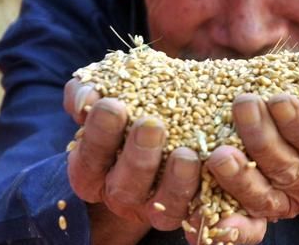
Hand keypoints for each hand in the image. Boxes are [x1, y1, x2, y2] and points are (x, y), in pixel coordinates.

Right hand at [63, 79, 201, 244]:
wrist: (183, 106)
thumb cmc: (136, 97)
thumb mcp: (112, 86)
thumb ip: (89, 89)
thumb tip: (84, 99)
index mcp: (94, 168)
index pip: (88, 160)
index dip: (98, 136)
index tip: (112, 105)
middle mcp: (122, 193)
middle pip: (124, 188)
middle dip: (137, 157)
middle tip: (151, 125)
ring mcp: (157, 206)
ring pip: (163, 205)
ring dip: (175, 181)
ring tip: (186, 153)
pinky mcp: (192, 210)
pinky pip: (198, 211)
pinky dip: (205, 194)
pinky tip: (214, 170)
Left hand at [205, 67, 298, 243]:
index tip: (278, 100)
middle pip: (290, 169)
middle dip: (263, 139)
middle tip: (243, 105)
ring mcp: (290, 204)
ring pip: (264, 196)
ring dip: (240, 176)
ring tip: (220, 153)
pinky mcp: (263, 213)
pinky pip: (245, 219)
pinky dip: (230, 221)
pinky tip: (213, 215)